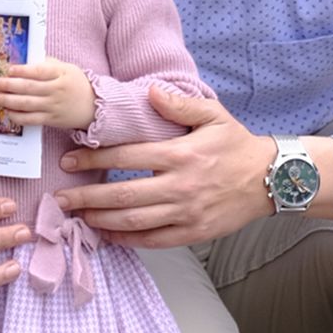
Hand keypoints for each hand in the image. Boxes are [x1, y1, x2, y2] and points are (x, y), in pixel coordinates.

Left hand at [0, 57, 96, 130]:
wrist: (94, 106)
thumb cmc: (77, 84)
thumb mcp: (67, 68)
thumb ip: (48, 63)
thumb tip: (26, 60)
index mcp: (61, 74)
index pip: (39, 71)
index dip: (23, 70)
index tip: (9, 69)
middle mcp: (57, 90)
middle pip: (29, 88)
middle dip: (9, 85)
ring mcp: (53, 106)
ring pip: (27, 104)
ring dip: (8, 101)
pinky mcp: (51, 120)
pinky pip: (31, 119)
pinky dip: (17, 116)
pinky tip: (8, 112)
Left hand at [57, 86, 288, 245]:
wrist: (272, 179)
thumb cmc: (237, 145)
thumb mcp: (213, 115)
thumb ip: (180, 104)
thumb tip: (150, 91)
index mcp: (181, 154)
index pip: (126, 158)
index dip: (94, 159)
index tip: (70, 161)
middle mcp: (180, 186)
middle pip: (122, 195)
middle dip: (86, 197)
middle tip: (60, 197)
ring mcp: (186, 213)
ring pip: (133, 221)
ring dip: (100, 220)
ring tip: (77, 215)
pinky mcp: (192, 233)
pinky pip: (153, 240)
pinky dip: (127, 239)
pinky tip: (108, 234)